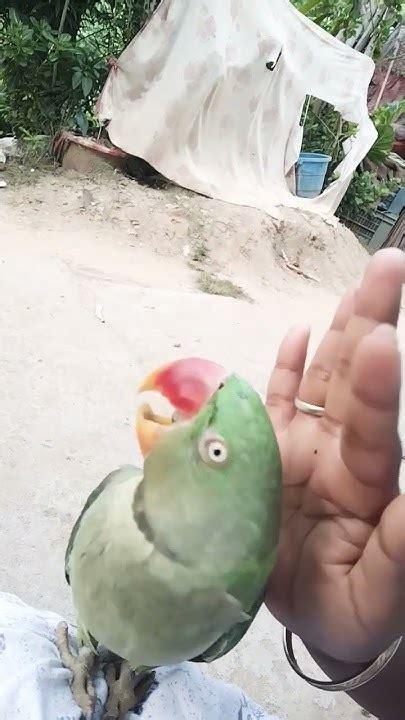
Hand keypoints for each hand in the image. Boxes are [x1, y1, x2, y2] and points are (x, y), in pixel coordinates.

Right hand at [265, 248, 404, 663]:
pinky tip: (299, 334)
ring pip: (322, 377)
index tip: (381, 339)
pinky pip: (279, 401)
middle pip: (353, 378)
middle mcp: (337, 448)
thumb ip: (400, 547)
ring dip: (336, 331)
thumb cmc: (352, 606)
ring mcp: (303, 445)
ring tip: (358, 284)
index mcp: (366, 480)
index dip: (374, 383)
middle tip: (388, 267)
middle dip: (370, 323)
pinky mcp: (270, 450)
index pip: (373, 423)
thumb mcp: (379, 592)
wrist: (312, 613)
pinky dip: (286, 368)